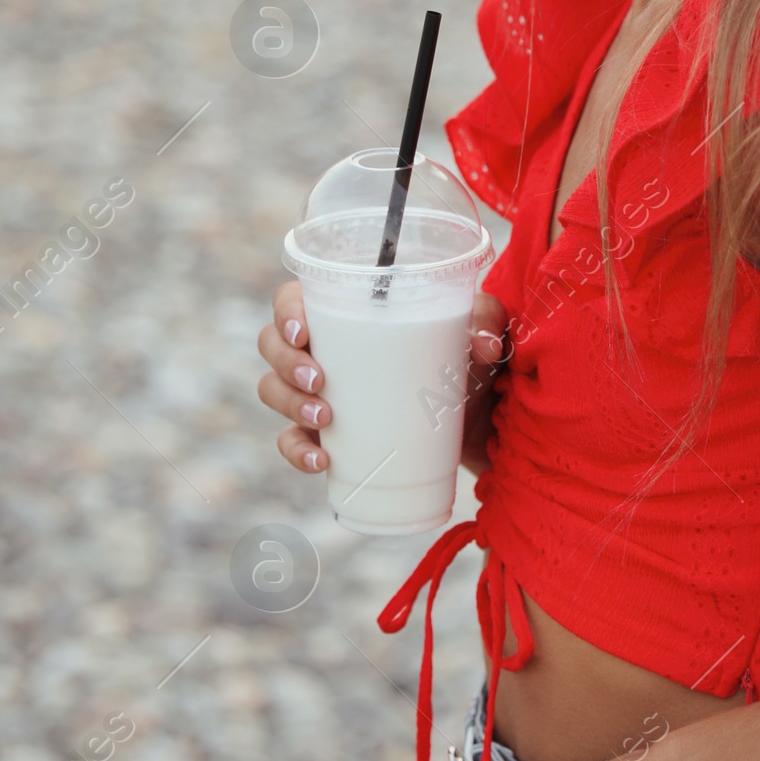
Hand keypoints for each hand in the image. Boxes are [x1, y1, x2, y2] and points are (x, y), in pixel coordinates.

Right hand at [257, 280, 509, 479]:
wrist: (476, 419)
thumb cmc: (467, 359)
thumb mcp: (482, 330)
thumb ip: (488, 321)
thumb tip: (482, 343)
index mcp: (345, 312)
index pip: (293, 300)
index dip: (286, 312)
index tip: (305, 332)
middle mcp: (322, 349)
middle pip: (272, 344)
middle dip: (286, 363)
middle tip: (320, 380)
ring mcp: (318, 394)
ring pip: (273, 391)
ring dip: (289, 404)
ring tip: (324, 417)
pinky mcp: (327, 435)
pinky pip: (293, 442)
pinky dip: (298, 451)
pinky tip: (321, 460)